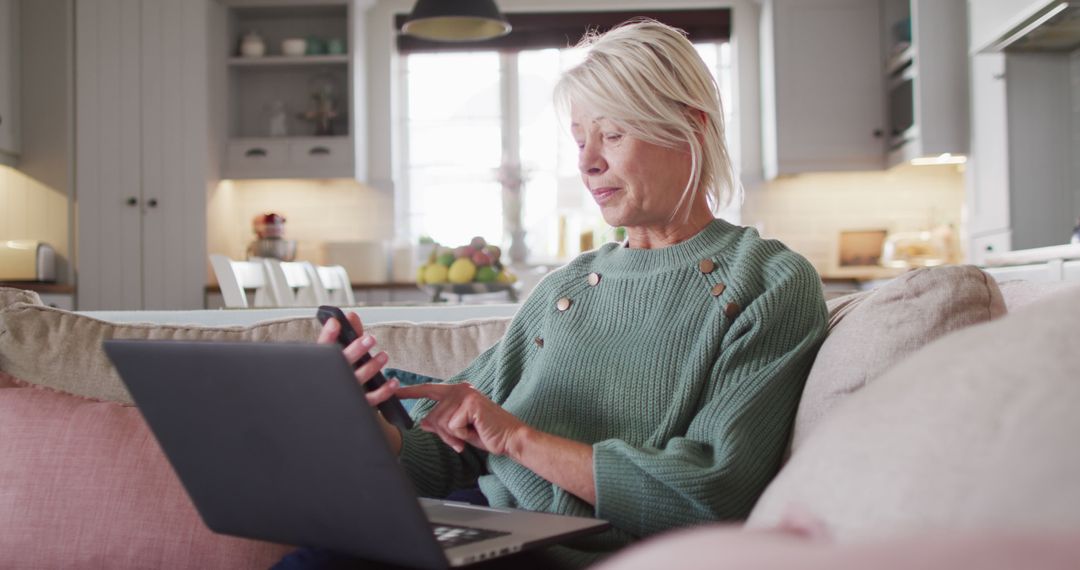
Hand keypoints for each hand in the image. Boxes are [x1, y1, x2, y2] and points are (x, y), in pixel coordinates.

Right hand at [316, 311, 398, 407]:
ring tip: (384, 356)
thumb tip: (352, 315)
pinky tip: (393, 381)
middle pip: (342, 363)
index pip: (322, 348)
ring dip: (373, 366)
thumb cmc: (341, 373)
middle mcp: (332, 379)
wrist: (334, 408)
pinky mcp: (358, 405)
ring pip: (359, 379)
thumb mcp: (343, 352)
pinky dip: (385, 390)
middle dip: (356, 350)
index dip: (328, 334)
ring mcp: (345, 393)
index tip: (335, 322)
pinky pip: (372, 399)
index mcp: (323, 364)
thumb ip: (348, 333)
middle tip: (370, 339)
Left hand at [396, 383, 528, 455]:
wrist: (510, 438)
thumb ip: (441, 424)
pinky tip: (475, 430)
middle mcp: (461, 389)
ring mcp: (465, 395)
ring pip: (441, 423)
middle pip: (433, 415)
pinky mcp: (469, 404)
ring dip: (454, 436)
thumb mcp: (459, 430)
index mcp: (458, 391)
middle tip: (462, 437)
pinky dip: (462, 435)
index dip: (411, 392)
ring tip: (471, 433)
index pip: (429, 390)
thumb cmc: (488, 434)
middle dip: (444, 433)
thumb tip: (423, 422)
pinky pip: (451, 427)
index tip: (395, 391)